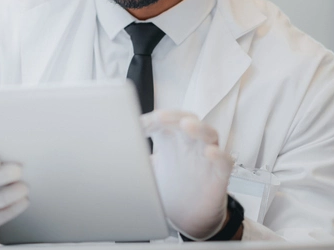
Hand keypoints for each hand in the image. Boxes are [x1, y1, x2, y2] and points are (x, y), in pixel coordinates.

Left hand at [142, 110, 233, 240]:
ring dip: (198, 128)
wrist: (188, 217)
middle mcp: (189, 143)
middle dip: (174, 116)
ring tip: (187, 125)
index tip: (137, 124)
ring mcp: (206, 156)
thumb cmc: (170, 187)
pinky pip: (224, 160)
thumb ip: (134, 158)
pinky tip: (209, 153)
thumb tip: (109, 151)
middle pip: (186, 120)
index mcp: (171, 139)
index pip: (163, 121)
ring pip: (208, 134)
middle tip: (161, 116)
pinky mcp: (219, 174)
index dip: (152, 120)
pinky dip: (219, 155)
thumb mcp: (148, 170)